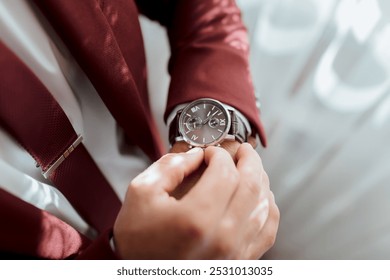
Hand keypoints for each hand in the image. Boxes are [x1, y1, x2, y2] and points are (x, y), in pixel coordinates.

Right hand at [113, 144, 278, 258]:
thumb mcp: (141, 193)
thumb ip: (170, 166)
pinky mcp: (238, 262)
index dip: (220, 155)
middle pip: (251, 186)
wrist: (139, 273)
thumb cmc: (137, 239)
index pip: (225, 173)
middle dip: (250, 160)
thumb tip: (196, 155)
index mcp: (196, 218)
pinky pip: (267, 232)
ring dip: (261, 181)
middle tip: (244, 150)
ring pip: (264, 207)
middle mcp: (222, 238)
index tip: (211, 152)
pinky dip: (269, 210)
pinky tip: (261, 199)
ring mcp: (234, 253)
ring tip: (252, 169)